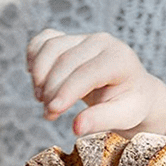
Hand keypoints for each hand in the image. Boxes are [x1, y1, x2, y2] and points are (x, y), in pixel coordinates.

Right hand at [26, 29, 165, 136]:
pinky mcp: (70, 39)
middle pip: (66, 60)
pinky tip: (36, 79)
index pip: (87, 72)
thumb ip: (101, 120)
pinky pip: (44, 40)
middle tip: (49, 114)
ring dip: (39, 75)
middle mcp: (102, 42)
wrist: (131, 91)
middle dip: (52, 89)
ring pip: (51, 47)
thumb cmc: (130, 104)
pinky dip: (34, 57)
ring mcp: (84, 37)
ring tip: (42, 100)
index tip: (53, 111)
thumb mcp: (124, 116)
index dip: (67, 91)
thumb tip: (76, 128)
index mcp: (119, 59)